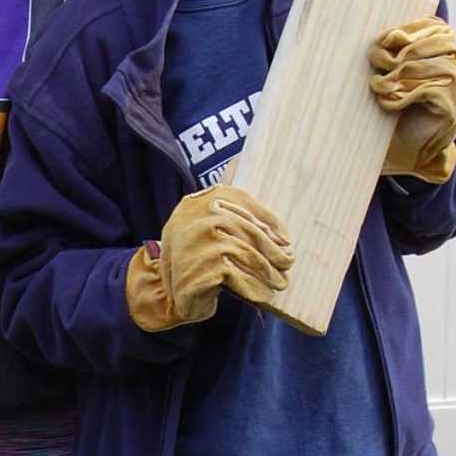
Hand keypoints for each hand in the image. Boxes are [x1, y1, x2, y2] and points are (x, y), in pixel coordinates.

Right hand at [126, 184, 291, 331]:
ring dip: (267, 272)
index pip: (241, 202)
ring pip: (245, 253)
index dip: (268, 221)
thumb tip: (239, 158)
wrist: (167, 297)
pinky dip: (253, 288)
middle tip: (288, 263)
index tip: (285, 240)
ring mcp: (193, 243)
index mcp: (197, 202)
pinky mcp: (197, 269)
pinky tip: (263, 296)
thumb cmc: (196, 260)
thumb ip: (224, 202)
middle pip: (246, 229)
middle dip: (272, 250)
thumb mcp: (207, 227)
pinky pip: (236, 275)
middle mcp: (192, 218)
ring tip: (280, 282)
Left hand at [370, 17, 455, 181]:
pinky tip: (387, 104)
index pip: (433, 26)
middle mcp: (454, 65)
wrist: (408, 149)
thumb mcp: (393, 74)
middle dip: (396, 53)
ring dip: (393, 77)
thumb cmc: (396, 107)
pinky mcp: (449, 107)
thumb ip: (393, 52)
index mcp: (444, 50)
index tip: (383, 42)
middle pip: (427, 43)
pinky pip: (423, 90)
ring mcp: (455, 86)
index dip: (406, 30)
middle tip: (377, 66)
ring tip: (378, 87)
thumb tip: (389, 38)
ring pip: (421, 67)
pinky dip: (399, 97)